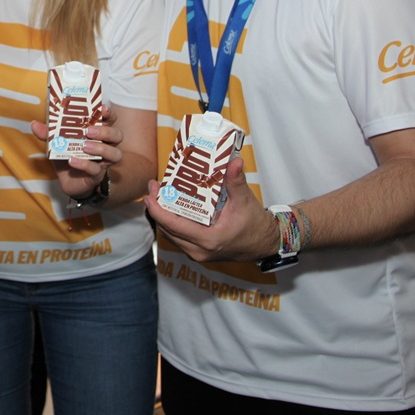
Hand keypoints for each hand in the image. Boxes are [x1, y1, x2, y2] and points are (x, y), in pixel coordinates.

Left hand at [30, 106, 121, 198]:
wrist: (68, 181)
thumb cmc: (67, 156)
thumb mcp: (56, 143)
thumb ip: (47, 133)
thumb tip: (34, 124)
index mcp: (98, 133)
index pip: (110, 120)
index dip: (109, 114)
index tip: (102, 108)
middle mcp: (105, 146)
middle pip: (116, 135)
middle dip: (105, 131)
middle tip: (89, 130)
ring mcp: (103, 161)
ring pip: (114, 154)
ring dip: (100, 148)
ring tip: (85, 146)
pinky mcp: (97, 176)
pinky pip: (96, 170)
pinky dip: (84, 164)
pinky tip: (72, 160)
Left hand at [145, 157, 278, 262]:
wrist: (265, 244)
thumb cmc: (256, 225)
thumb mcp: (245, 201)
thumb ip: (236, 181)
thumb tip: (234, 161)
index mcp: (209, 240)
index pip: (174, 226)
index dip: (157, 211)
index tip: (148, 197)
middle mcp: (199, 250)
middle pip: (167, 230)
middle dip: (156, 209)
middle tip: (153, 188)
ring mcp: (198, 253)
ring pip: (171, 235)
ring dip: (163, 216)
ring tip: (159, 195)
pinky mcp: (199, 251)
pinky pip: (179, 237)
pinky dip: (172, 223)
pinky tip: (172, 207)